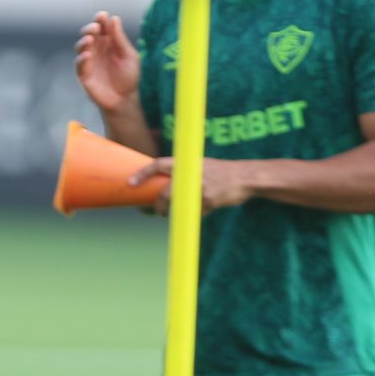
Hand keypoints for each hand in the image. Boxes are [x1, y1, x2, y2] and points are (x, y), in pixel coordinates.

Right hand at [75, 11, 141, 114]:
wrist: (127, 99)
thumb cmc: (130, 76)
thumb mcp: (128, 55)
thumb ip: (119, 39)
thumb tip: (114, 19)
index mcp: (109, 42)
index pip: (102, 27)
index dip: (100, 20)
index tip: (102, 15)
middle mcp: (97, 50)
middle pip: (88, 34)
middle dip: (90, 29)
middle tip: (96, 27)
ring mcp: (90, 62)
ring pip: (81, 47)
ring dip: (84, 41)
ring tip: (90, 39)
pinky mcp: (84, 75)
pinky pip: (79, 65)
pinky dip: (82, 59)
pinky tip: (87, 55)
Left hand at [130, 156, 256, 213]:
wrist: (244, 177)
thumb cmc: (220, 172)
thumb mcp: (200, 164)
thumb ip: (182, 172)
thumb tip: (163, 187)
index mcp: (186, 163)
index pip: (158, 165)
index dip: (143, 173)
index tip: (130, 183)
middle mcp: (190, 173)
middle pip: (165, 194)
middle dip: (158, 206)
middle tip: (156, 211)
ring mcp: (199, 187)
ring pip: (178, 206)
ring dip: (175, 213)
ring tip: (181, 212)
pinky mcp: (208, 200)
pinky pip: (195, 212)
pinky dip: (199, 212)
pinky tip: (208, 205)